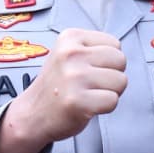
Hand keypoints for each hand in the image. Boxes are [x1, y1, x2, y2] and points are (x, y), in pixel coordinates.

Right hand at [0, 29, 126, 152]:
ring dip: (109, 92)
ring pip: (121, 81)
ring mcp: (73, 78)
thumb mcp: (67, 54)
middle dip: (112, 75)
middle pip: (120, 60)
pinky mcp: (78, 101)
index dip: (107, 61)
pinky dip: (104, 107)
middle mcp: (70, 54)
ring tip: (88, 95)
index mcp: (69, 38)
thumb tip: (121, 54)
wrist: (32, 114)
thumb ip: (93, 48)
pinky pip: (113, 101)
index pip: (115, 44)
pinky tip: (87, 106)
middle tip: (91, 84)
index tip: (88, 70)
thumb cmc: (57, 85)